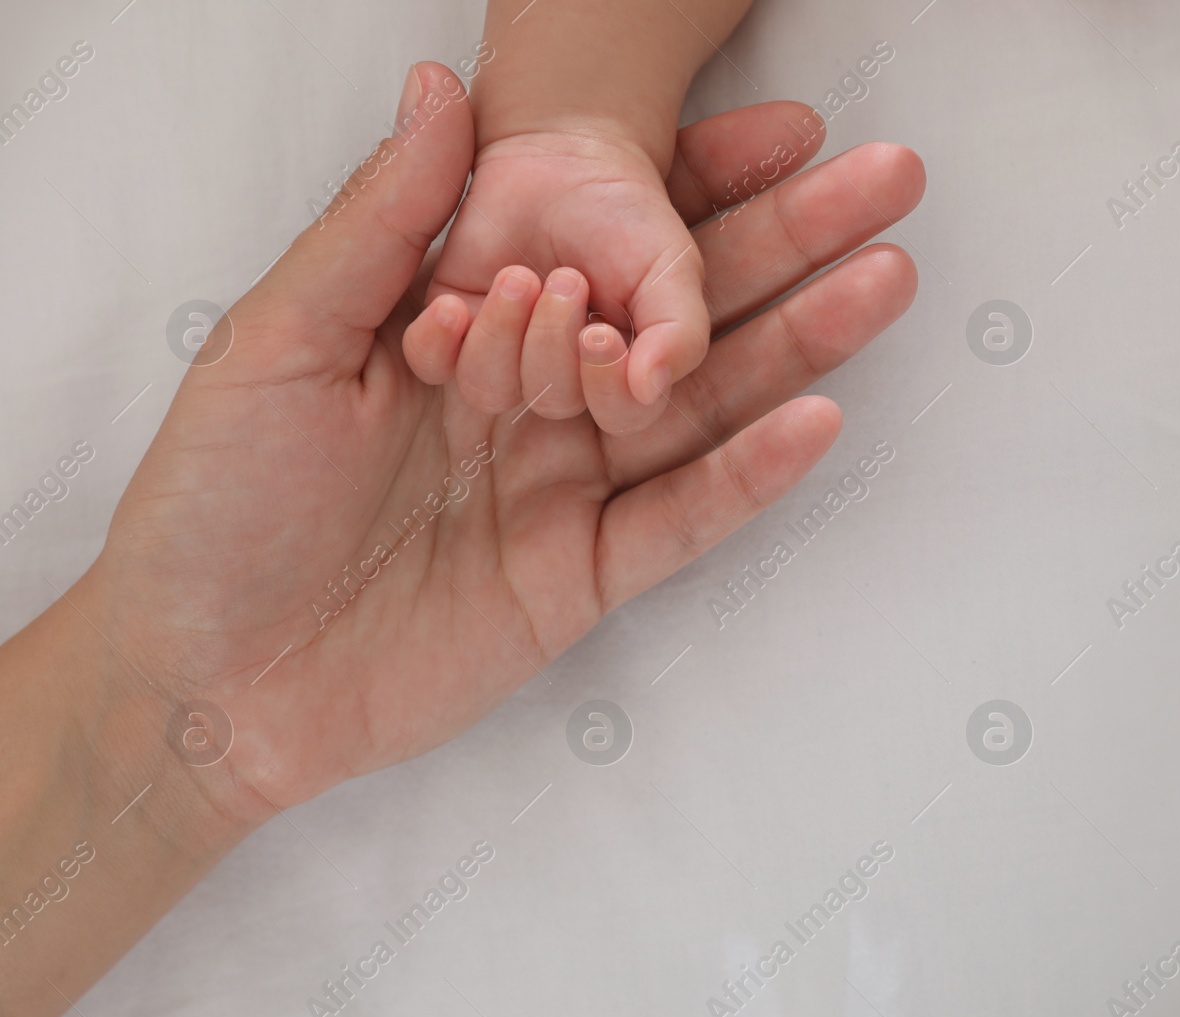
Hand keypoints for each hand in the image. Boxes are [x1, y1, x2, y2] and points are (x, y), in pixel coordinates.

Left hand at [82, 63, 924, 825]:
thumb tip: (438, 88)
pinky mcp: (580, 577)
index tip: (789, 128)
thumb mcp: (283, 339)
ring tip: (885, 279)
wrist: (205, 675)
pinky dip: (750, 475)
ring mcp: (566, 490)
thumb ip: (379, 223)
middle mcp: (535, 402)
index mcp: (472, 329)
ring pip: (703, 407)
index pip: (611, 237)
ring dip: (797, 345)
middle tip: (886, 185)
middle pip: (684, 312)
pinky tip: (817, 418)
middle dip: (786, 246)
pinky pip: (680, 519)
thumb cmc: (219, 500)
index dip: (706, 178)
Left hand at [420, 124, 709, 431]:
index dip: (610, 388)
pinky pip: (433, 362)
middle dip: (556, 342)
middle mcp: (564, 375)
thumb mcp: (673, 271)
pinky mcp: (453, 326)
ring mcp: (504, 353)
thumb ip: (679, 334)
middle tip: (567, 277)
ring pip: (492, 388)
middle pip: (554, 402)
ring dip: (503, 337)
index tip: (601, 333)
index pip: (621, 414)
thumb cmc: (628, 217)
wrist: (567, 156)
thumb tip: (650, 389)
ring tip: (520, 277)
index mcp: (623, 372)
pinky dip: (439, 343)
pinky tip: (455, 307)